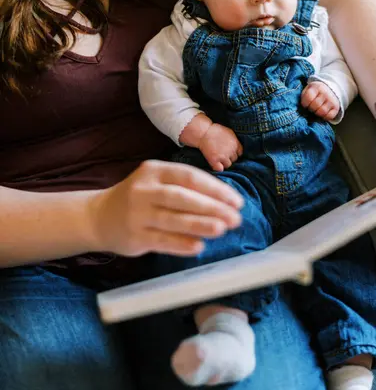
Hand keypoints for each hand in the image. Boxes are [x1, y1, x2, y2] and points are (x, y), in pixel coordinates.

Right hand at [91, 160, 242, 257]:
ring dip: (200, 225)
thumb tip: (223, 200)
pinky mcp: (133, 236)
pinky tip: (199, 247)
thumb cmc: (138, 198)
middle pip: (182, 197)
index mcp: (154, 171)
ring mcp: (137, 214)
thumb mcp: (156, 182)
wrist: (98, 216)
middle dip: (212, 207)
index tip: (236, 201)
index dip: (215, 189)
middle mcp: (144, 190)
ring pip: (173, 219)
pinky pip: (162, 241)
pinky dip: (182, 244)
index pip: (189, 177)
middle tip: (236, 218)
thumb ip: (183, 187)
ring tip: (222, 229)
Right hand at [199, 123, 242, 171]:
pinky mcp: (214, 160)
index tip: (229, 152)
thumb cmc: (215, 130)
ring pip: (228, 165)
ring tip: (218, 157)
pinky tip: (215, 163)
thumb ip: (235, 141)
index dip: (234, 153)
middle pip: (234, 159)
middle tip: (222, 153)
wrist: (203, 132)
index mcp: (235, 143)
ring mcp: (223, 156)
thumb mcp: (229, 132)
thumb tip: (237, 148)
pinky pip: (220, 169)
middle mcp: (231, 151)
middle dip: (229, 157)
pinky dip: (218, 168)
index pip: (240, 153)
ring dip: (224, 162)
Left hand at [301, 81, 339, 120]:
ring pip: (322, 112)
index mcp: (316, 87)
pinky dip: (324, 117)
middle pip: (315, 106)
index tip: (305, 104)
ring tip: (316, 110)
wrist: (330, 89)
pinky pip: (329, 116)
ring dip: (317, 113)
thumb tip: (301, 108)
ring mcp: (332, 100)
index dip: (305, 104)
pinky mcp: (336, 107)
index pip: (308, 98)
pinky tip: (322, 113)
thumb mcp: (308, 89)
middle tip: (311, 107)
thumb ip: (304, 96)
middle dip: (311, 108)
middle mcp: (325, 93)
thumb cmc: (315, 92)